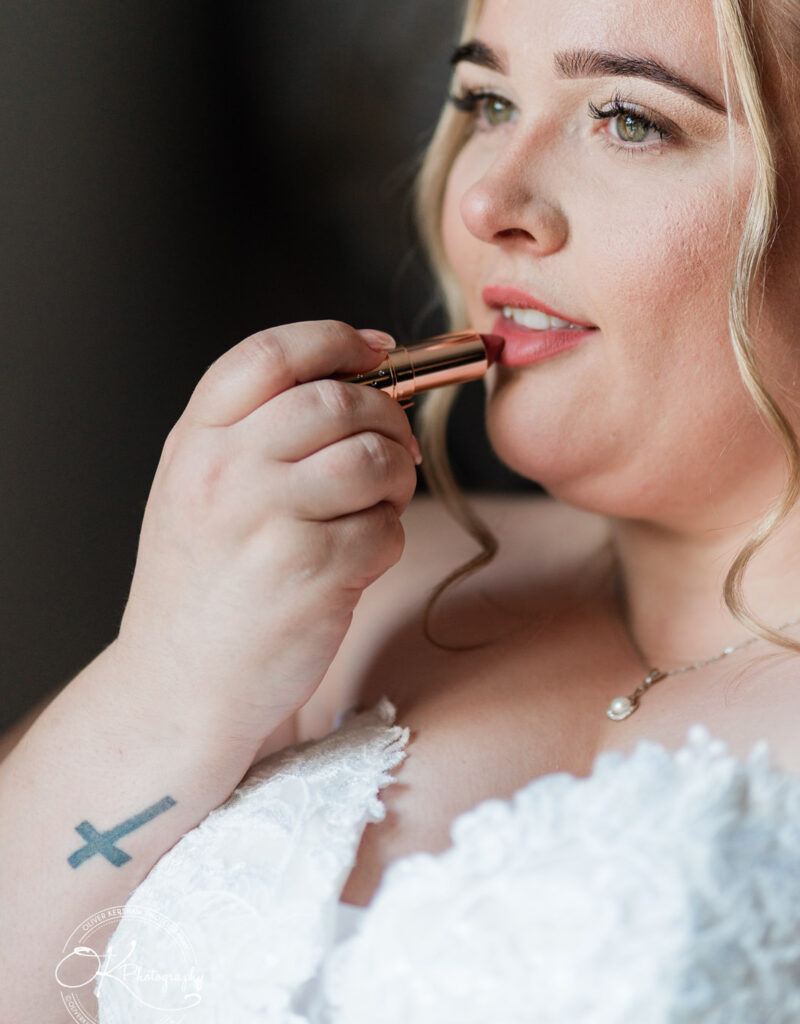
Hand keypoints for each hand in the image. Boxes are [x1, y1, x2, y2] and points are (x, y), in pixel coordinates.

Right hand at [115, 320, 420, 748]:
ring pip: (373, 459)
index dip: (334, 340)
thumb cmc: (206, 579)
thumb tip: (368, 363)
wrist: (178, 684)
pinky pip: (386, 529)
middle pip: (337, 400)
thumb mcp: (201, 485)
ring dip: (397, 477)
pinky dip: (387, 540)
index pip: (269, 354)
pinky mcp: (313, 576)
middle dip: (386, 416)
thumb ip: (262, 425)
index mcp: (196, 441)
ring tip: (379, 502)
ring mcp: (268, 524)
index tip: (376, 350)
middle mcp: (226, 474)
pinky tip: (357, 561)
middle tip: (393, 446)